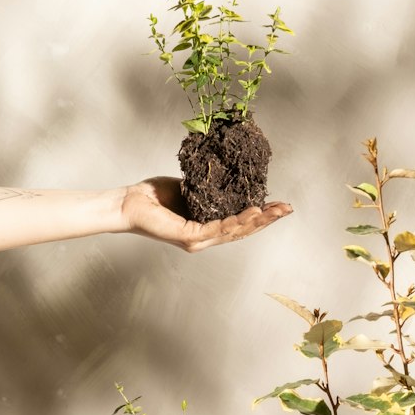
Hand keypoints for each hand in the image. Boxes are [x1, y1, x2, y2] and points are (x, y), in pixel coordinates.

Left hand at [119, 178, 291, 252]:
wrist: (127, 204)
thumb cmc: (152, 196)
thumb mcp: (188, 188)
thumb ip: (207, 188)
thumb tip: (225, 174)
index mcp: (206, 227)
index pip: (239, 224)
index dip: (261, 216)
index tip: (278, 205)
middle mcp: (205, 238)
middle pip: (243, 230)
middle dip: (267, 219)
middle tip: (287, 209)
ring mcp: (198, 240)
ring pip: (235, 231)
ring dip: (258, 221)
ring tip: (275, 210)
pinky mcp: (189, 237)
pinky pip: (218, 228)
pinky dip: (237, 220)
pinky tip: (251, 211)